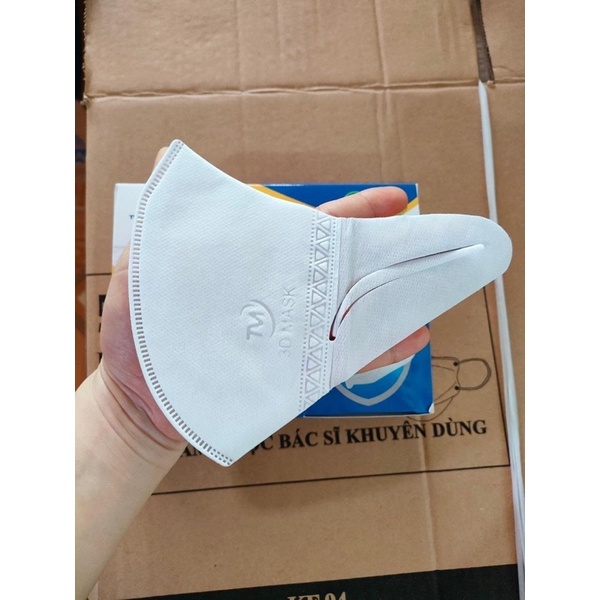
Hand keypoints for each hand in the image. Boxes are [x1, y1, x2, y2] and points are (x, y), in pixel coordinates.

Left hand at [99, 149, 429, 442]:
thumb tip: (166, 158)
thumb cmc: (137, 332)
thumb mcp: (142, 266)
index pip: (309, 229)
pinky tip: (410, 337)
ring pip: (351, 309)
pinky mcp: (293, 371)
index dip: (352, 213)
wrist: (140, 402)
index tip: (392, 200)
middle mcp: (280, 294)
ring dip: (393, 298)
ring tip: (433, 287)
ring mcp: (291, 333)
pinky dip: (376, 349)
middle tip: (431, 237)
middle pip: (342, 266)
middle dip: (387, 250)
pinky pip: (340, 359)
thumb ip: (160, 221)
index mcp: (253, 262)